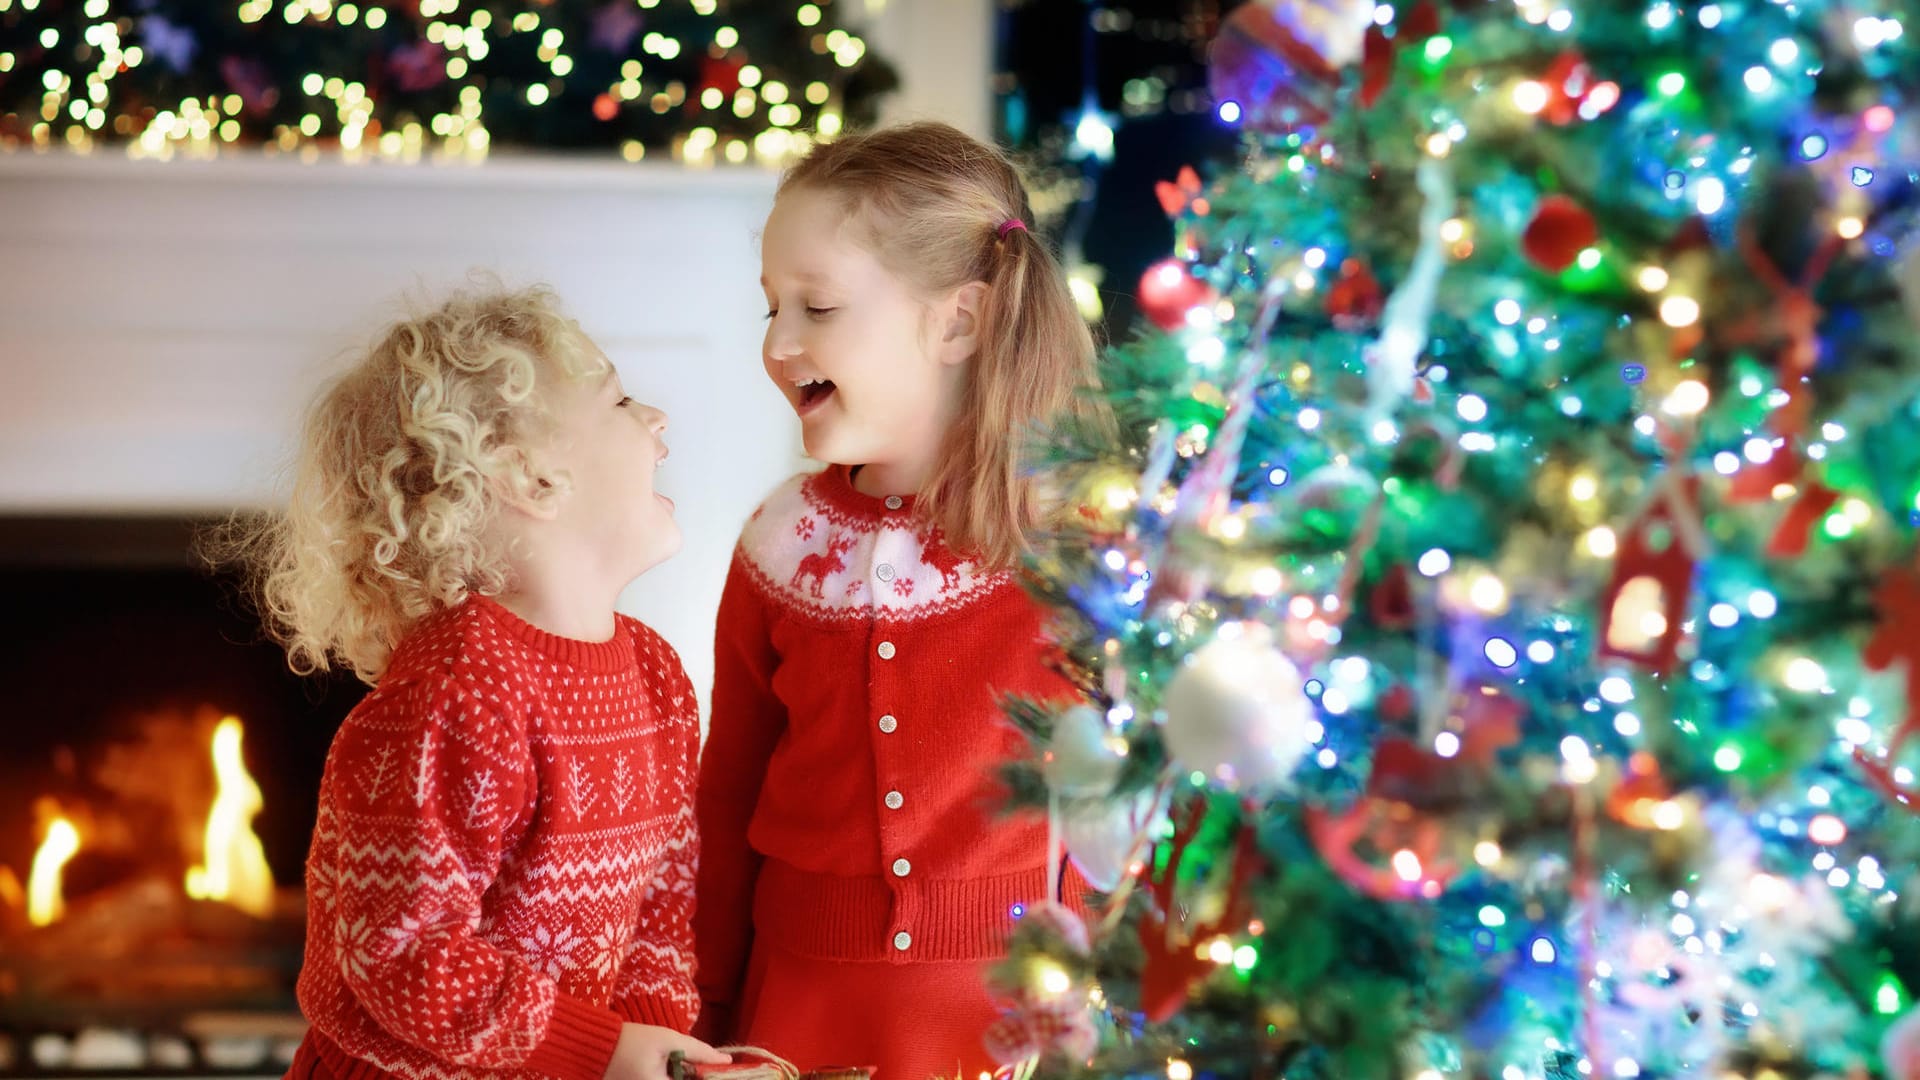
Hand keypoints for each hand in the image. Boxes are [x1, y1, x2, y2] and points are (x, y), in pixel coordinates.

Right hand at [603, 1023, 729, 1079]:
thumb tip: (726, 1062)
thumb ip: (698, 1052)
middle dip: (695, 1076)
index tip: (719, 1069)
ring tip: (681, 1064)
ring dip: (685, 1077)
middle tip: (699, 1065)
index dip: (709, 1077)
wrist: (595, 1046)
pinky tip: (673, 1070)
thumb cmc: (630, 1040)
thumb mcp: (668, 1040)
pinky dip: (673, 1078)